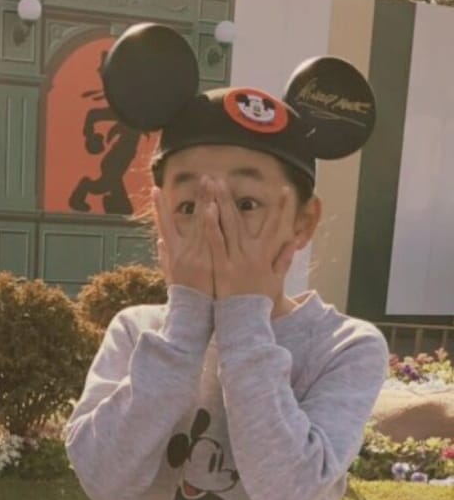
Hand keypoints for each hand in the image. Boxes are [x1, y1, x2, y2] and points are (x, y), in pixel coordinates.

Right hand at [152, 184, 213, 298]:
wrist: (191, 318)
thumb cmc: (183, 298)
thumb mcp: (171, 277)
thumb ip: (165, 258)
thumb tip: (159, 242)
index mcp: (173, 254)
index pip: (164, 226)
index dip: (159, 207)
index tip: (155, 189)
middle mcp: (183, 253)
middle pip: (190, 219)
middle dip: (197, 196)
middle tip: (203, 176)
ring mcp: (196, 257)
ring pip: (203, 224)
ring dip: (208, 201)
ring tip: (213, 182)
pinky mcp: (208, 264)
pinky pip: (212, 239)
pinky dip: (211, 223)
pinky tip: (214, 207)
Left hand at [204, 179, 296, 302]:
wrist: (245, 323)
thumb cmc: (259, 304)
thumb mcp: (275, 282)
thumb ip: (282, 262)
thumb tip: (291, 245)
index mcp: (264, 256)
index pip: (275, 226)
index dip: (281, 208)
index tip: (284, 190)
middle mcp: (250, 254)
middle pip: (240, 219)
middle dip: (231, 196)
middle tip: (222, 177)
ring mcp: (235, 260)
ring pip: (227, 226)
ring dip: (219, 203)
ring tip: (211, 185)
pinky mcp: (222, 267)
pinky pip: (216, 243)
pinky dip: (212, 226)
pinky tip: (207, 210)